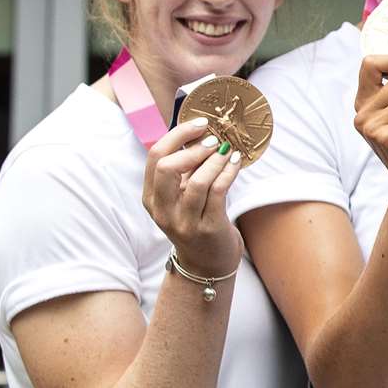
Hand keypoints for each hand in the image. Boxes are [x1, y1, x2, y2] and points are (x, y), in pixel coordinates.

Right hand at [142, 117, 241, 276]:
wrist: (206, 264)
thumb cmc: (195, 222)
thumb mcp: (180, 197)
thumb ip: (183, 170)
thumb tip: (198, 133)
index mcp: (151, 198)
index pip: (155, 157)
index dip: (177, 136)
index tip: (200, 124)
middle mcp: (163, 210)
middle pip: (167, 167)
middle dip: (193, 147)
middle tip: (214, 140)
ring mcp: (184, 221)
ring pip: (197, 180)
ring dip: (215, 160)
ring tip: (228, 150)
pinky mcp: (208, 228)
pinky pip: (218, 192)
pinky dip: (228, 172)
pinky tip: (236, 163)